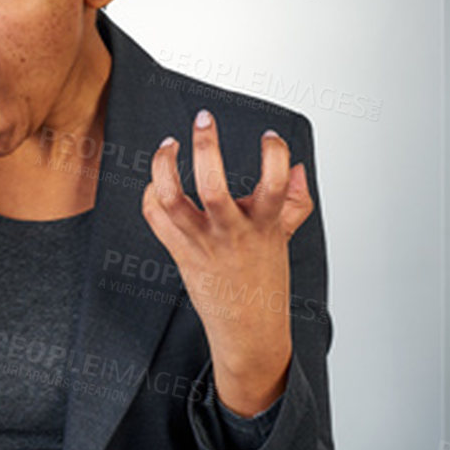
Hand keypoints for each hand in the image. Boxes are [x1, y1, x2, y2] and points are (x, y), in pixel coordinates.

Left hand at [142, 108, 312, 416]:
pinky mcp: (179, 252)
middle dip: (206, 146)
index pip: (275, 183)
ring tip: (170, 144)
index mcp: (263, 227)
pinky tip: (158, 179)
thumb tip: (298, 168)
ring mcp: (201, 242)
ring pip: (172, 200)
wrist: (247, 330)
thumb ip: (294, 201)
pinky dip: (151, 193)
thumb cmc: (262, 281)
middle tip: (204, 120)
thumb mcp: (284, 238)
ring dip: (164, 166)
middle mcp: (230, 233)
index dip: (275, 153)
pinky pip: (155, 217)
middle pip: (212, 186)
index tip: (270, 137)